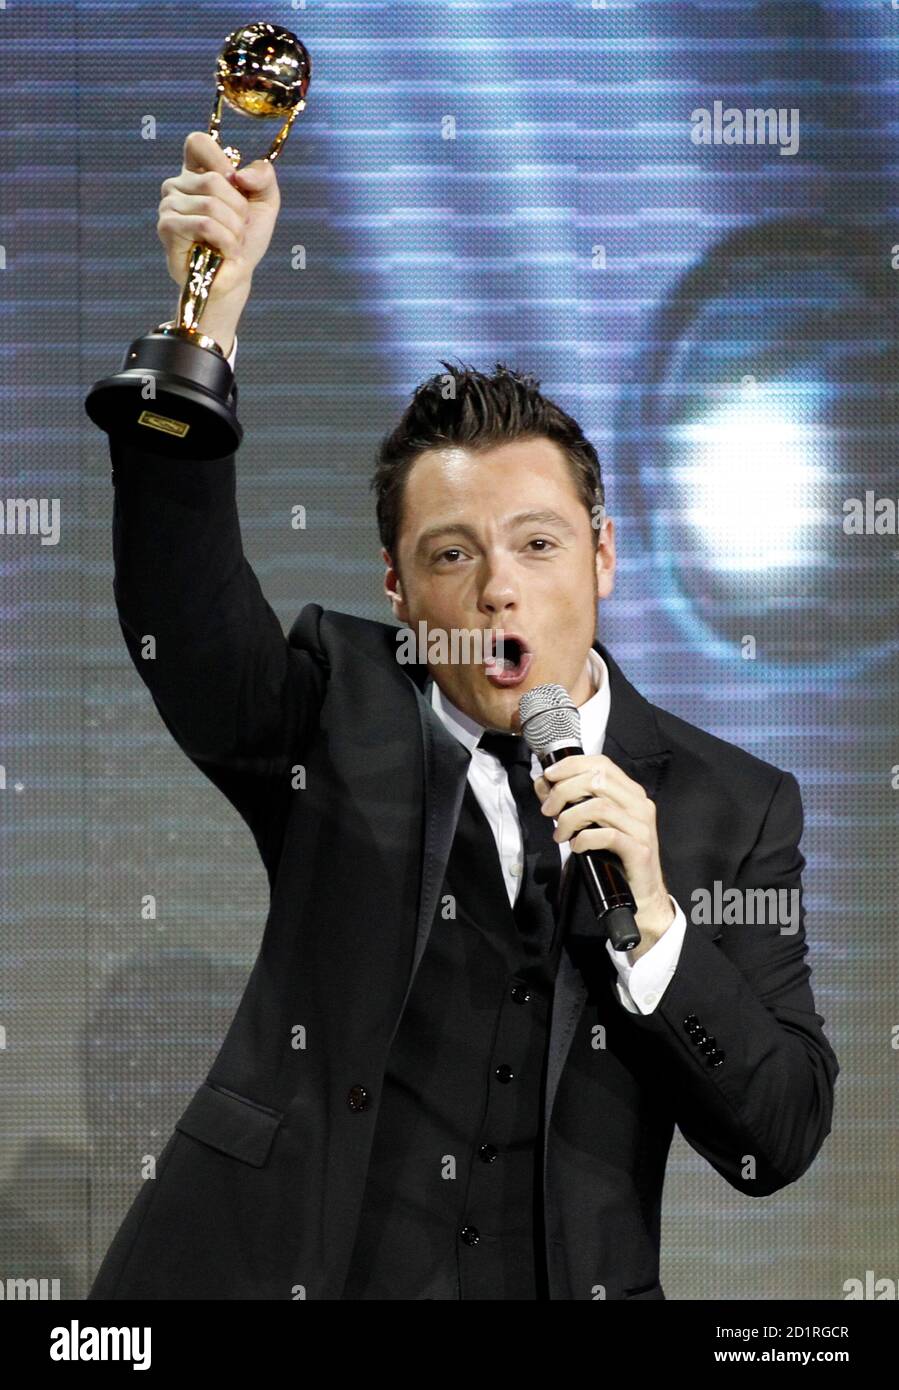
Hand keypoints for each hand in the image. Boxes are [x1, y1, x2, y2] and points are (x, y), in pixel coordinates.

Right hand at [157, 130, 281, 302]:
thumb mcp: (265, 202)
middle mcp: (178, 185)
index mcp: (197, 171)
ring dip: (234, 230)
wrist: (237, 277)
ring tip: (232, 243)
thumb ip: (264, 177)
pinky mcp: (167, 227)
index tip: (236, 184)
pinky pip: (204, 224)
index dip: (221, 160)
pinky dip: (225, 241)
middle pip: (214, 179)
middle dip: (239, 209)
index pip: (197, 142)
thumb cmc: (246, 239)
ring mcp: (169, 205)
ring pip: (211, 204)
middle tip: (239, 228)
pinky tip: (225, 252)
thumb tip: (240, 174)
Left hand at [534, 754, 673, 955]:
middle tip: (548, 811)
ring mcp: (642, 826)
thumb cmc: (615, 856)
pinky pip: (607, 835)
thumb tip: (542, 783)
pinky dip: (584, 838)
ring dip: (570, 818)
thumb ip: (569, 801)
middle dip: (564, 791)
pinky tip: (576, 847)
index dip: (571, 765)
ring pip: (599, 805)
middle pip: (597, 780)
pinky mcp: (640, 849)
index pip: (602, 764)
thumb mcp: (590, 823)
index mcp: (630, 793)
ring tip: (560, 834)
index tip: (548, 777)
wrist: (642, 893)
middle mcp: (640, 804)